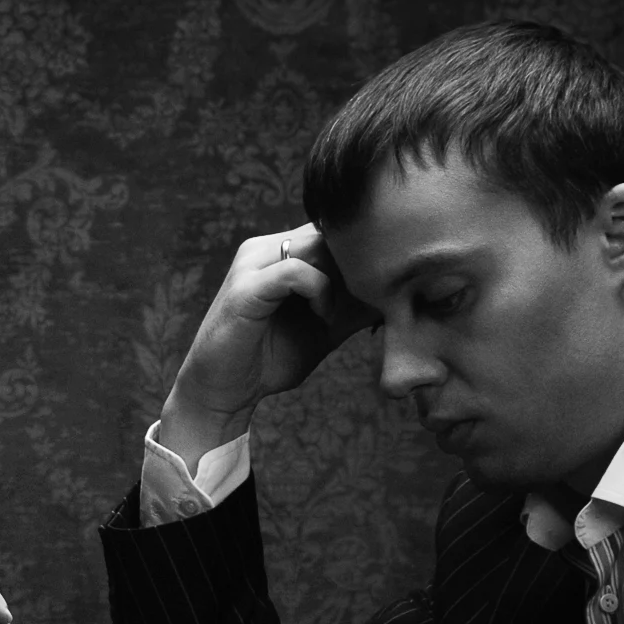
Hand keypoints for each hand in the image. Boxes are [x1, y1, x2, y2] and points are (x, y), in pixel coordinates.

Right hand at [160, 224, 380, 472]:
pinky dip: (320, 292)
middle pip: (329, 231)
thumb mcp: (325, 327)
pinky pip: (295, 271)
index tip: (381, 290)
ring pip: (316, 243)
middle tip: (372, 299)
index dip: (363, 257)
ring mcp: (251, 264)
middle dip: (358, 264)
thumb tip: (400, 293)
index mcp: (279, 252)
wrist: (223, 391)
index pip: (333, 231)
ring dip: (342, 276)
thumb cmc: (270, 359)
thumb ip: (354, 306)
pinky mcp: (245, 288)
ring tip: (345, 310)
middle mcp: (263, 248)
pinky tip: (324, 318)